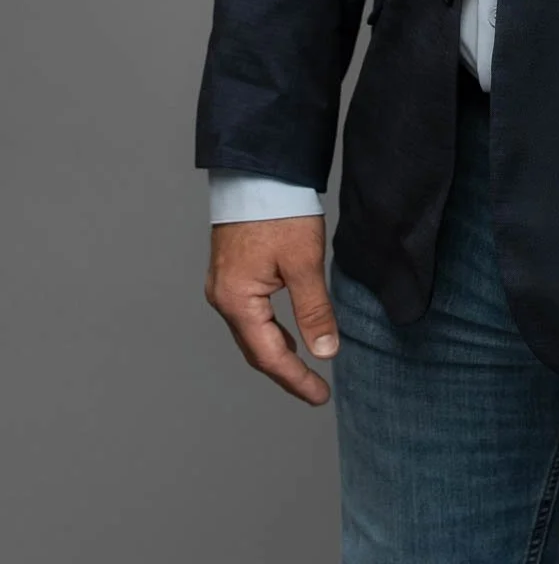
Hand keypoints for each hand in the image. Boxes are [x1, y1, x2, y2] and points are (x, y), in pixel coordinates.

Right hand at [205, 215, 338, 405]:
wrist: (258, 171)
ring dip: (277, 352)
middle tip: (315, 390)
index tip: (320, 396)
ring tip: (304, 369)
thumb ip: (314, 310)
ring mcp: (223, 285)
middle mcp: (222, 297)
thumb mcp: (303, 262)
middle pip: (255, 349)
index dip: (296, 379)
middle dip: (286, 372)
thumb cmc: (278, 212)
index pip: (269, 355)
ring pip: (251, 332)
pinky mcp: (230, 272)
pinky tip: (287, 333)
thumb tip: (325, 351)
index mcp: (236, 300)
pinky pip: (249, 314)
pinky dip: (270, 330)